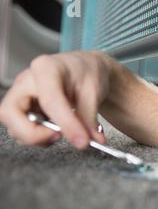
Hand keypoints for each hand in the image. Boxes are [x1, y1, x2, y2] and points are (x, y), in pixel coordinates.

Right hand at [0, 51, 118, 147]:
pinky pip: (23, 131)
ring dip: (39, 138)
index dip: (66, 123)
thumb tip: (92, 139)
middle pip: (11, 113)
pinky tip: (58, 130)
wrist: (84, 69)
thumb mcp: (95, 91)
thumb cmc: (85, 71)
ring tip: (63, 132)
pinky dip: (40, 138)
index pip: (50, 100)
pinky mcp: (24, 110)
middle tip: (59, 136)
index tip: (82, 140)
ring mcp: (22, 96)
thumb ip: (89, 117)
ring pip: (14, 126)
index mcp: (46, 68)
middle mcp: (26, 81)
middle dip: (33, 134)